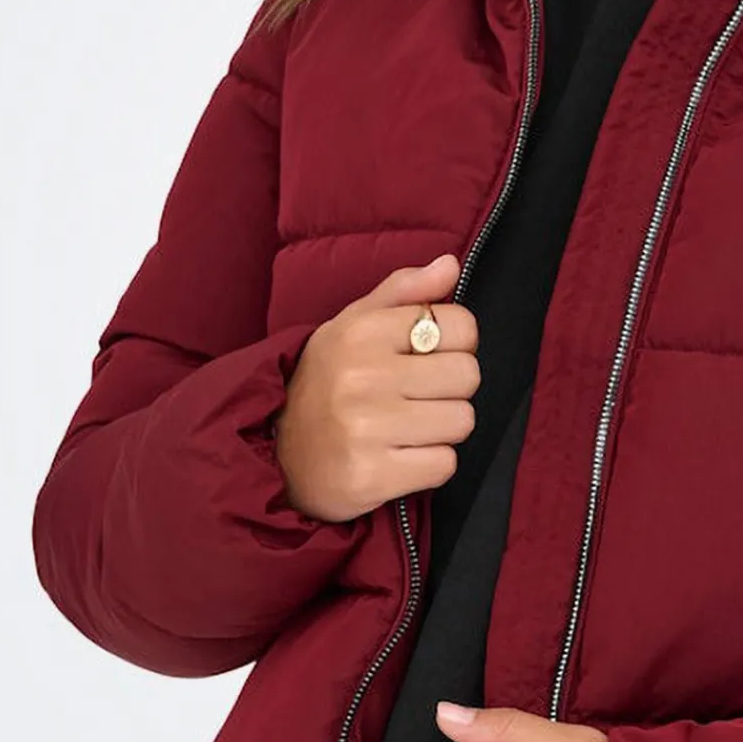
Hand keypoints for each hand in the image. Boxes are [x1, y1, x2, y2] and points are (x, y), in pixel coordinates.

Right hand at [274, 252, 480, 522]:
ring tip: (406, 428)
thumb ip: (404, 291)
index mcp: (361, 331)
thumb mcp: (352, 326)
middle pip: (467, 375)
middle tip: (414, 398)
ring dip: (442, 429)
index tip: (428, 358)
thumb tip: (450, 265)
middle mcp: (362, 376)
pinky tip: (399, 457)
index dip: (456, 344)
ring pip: (461, 421)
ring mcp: (365, 429)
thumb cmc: (325, 384)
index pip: (460, 326)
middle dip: (449, 389)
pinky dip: (429, 465)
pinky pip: (444, 465)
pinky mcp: (371, 476)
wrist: (275, 456)